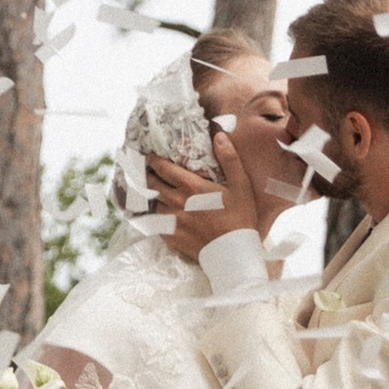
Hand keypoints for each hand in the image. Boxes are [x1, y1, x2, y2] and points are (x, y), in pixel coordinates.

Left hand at [146, 128, 261, 259]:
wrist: (234, 253)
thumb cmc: (240, 217)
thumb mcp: (240, 185)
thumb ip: (229, 159)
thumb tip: (220, 136)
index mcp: (191, 186)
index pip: (163, 168)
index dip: (154, 161)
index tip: (150, 157)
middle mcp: (177, 202)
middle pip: (152, 184)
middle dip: (148, 176)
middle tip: (148, 172)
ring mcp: (172, 221)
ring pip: (154, 204)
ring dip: (155, 197)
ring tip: (158, 194)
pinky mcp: (171, 238)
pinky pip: (157, 224)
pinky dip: (158, 217)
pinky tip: (163, 216)